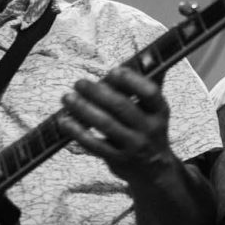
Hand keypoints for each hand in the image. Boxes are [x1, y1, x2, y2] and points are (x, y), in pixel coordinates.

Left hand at [59, 67, 177, 181]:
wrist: (154, 170)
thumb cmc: (149, 129)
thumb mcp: (155, 110)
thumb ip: (148, 85)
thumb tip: (148, 55)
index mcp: (160, 111)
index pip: (150, 93)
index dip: (132, 81)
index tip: (113, 71)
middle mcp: (150, 129)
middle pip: (122, 107)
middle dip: (98, 92)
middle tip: (79, 83)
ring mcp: (134, 146)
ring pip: (106, 125)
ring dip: (83, 109)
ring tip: (67, 98)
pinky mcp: (118, 160)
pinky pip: (95, 145)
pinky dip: (78, 132)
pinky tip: (64, 121)